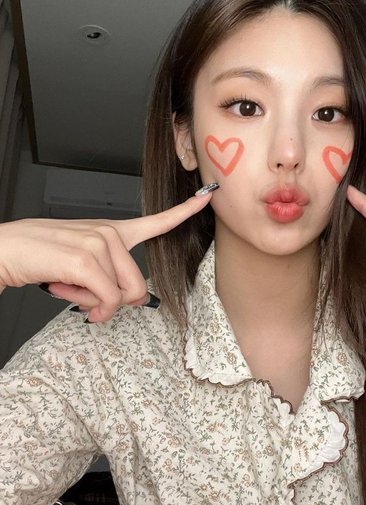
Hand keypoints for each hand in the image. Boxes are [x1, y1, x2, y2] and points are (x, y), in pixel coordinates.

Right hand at [0, 193, 212, 322]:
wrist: (5, 250)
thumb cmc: (42, 256)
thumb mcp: (83, 265)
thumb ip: (110, 278)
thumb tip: (126, 302)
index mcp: (113, 231)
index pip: (156, 220)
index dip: (184, 211)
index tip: (207, 197)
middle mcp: (111, 233)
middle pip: (138, 288)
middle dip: (112, 303)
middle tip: (85, 296)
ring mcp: (99, 243)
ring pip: (121, 297)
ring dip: (93, 304)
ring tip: (70, 286)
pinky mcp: (86, 259)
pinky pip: (104, 300)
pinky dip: (87, 307)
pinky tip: (65, 289)